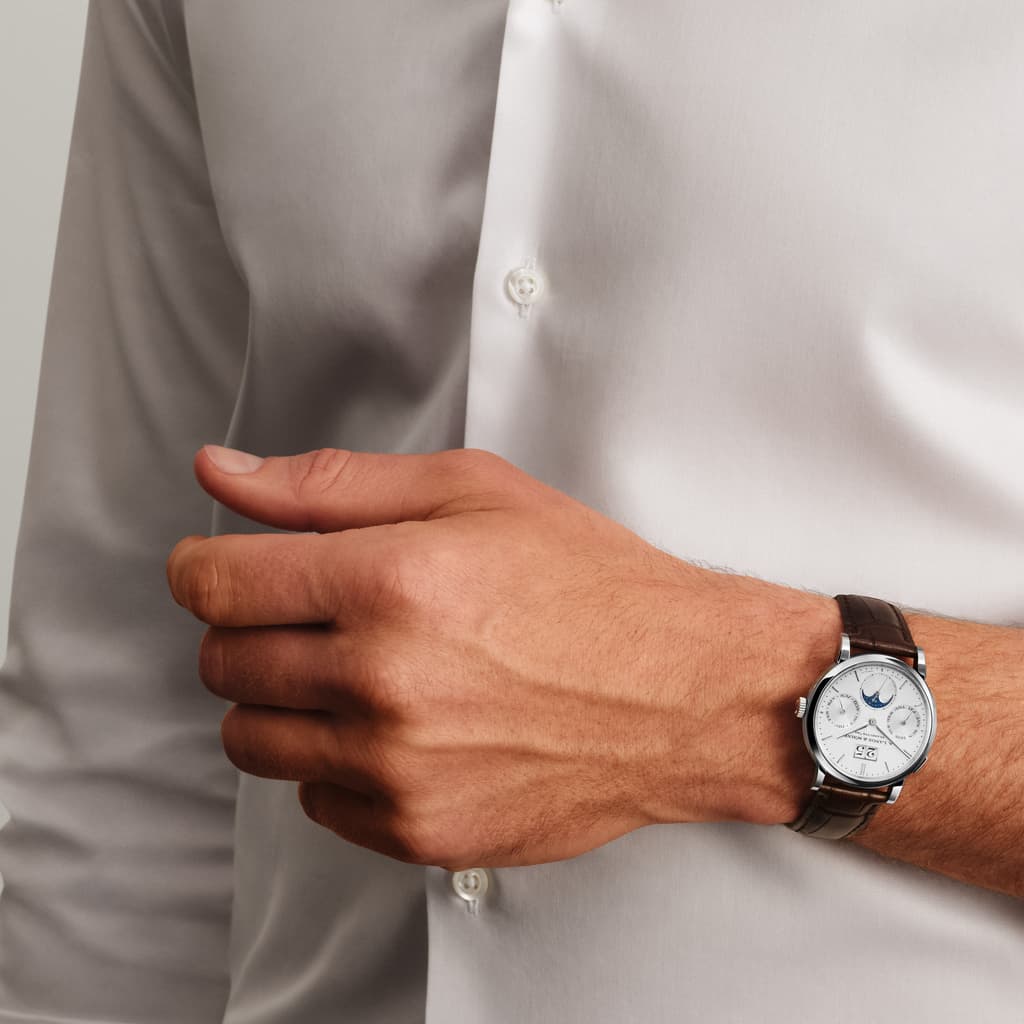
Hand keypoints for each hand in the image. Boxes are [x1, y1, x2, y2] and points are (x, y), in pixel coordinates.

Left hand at [166, 445, 830, 867]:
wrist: (683, 690)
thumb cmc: (593, 587)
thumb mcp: (471, 494)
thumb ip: (330, 484)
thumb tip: (222, 473)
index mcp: (390, 581)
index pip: (216, 583)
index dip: (203, 567)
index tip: (220, 568)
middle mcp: (383, 681)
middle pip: (224, 661)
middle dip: (249, 628)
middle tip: (317, 611)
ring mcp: (397, 767)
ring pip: (252, 738)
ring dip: (283, 697)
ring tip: (356, 668)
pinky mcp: (418, 828)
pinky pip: (314, 799)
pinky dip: (335, 760)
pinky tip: (397, 726)